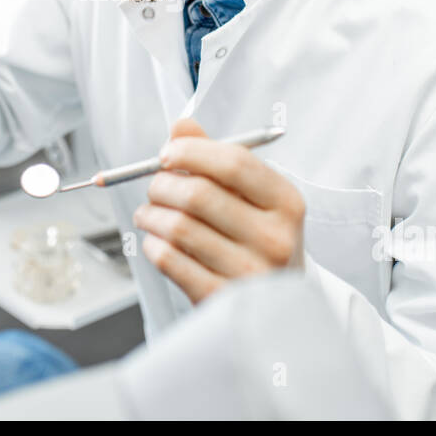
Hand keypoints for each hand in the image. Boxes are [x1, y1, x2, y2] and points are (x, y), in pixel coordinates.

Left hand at [132, 118, 305, 303]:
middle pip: (198, 195)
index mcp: (286, 203)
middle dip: (162, 185)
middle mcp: (275, 238)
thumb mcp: (252, 198)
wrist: (278, 308)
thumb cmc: (258, 240)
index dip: (191, 152)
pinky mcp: (221, 300)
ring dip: (151, 215)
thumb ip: (217, 158)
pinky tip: (156, 241)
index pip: (234, 163)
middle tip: (154, 186)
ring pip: (178, 227)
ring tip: (148, 214)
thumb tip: (181, 127)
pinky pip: (170, 261)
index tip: (167, 153)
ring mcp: (250, 272)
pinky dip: (153, 245)